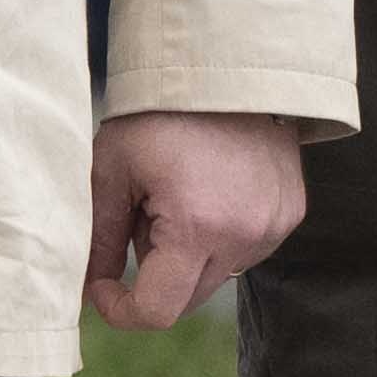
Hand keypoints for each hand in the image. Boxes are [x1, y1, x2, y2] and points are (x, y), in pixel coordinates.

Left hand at [89, 106, 306, 326]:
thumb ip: (97, 237)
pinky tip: (209, 189)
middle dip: (154, 273)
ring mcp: (274, 226)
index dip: (121, 310)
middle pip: (186, 298)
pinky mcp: (291, 213)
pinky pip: (244, 248)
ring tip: (177, 196)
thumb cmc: (159, 112)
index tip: (103, 285)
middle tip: (140, 216)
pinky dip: (219, 235)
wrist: (225, 64)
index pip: (158, 311)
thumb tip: (85, 292)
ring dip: (188, 254)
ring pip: (215, 274)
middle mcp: (245, 235)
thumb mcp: (112, 169)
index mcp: (197, 226)